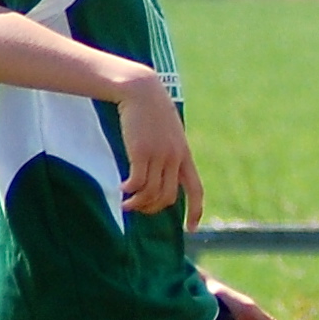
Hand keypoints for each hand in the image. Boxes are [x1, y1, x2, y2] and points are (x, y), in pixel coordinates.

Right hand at [115, 75, 204, 228]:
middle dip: (153, 209)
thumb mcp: (168, 134)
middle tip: (139, 208)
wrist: (141, 91)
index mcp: (185, 155)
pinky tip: (122, 190)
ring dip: (138, 203)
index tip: (190, 228)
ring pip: (152, 192)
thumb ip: (168, 153)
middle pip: (168, 197)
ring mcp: (159, 155)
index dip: (195, 211)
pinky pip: (137, 182)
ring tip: (126, 203)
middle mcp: (175, 158)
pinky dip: (130, 191)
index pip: (196, 190)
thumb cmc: (152, 112)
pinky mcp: (141, 151)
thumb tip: (160, 176)